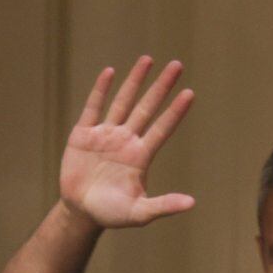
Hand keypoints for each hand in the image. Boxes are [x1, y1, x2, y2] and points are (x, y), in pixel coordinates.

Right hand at [59, 56, 196, 229]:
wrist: (80, 213)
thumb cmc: (111, 213)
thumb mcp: (138, 213)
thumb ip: (163, 205)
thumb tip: (192, 203)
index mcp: (140, 156)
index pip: (162, 128)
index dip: (175, 111)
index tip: (190, 93)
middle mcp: (126, 140)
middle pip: (147, 108)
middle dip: (161, 87)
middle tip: (178, 65)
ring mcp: (105, 135)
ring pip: (123, 102)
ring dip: (135, 81)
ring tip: (148, 59)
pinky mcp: (83, 135)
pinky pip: (93, 108)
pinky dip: (100, 90)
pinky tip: (110, 72)